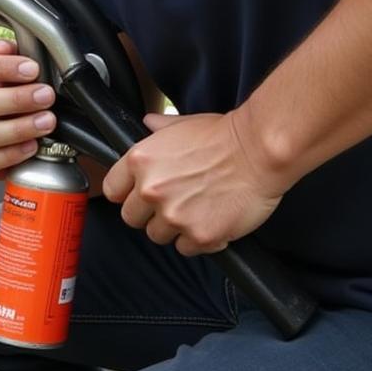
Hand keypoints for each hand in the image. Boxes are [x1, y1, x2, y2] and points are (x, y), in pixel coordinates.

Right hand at [0, 38, 55, 180]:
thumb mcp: (4, 69)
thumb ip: (7, 55)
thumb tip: (5, 47)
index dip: (5, 67)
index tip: (32, 69)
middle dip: (18, 100)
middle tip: (45, 96)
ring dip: (20, 128)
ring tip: (46, 121)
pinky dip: (12, 154)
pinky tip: (31, 145)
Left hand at [101, 112, 284, 255]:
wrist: (259, 152)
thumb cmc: (224, 135)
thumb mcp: (183, 124)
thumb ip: (160, 129)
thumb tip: (147, 122)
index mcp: (140, 161)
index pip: (112, 190)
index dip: (126, 193)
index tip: (137, 195)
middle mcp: (150, 190)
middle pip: (131, 218)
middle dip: (149, 213)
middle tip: (173, 202)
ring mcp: (173, 216)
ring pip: (158, 236)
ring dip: (173, 227)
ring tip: (196, 208)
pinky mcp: (199, 236)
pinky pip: (186, 248)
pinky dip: (197, 240)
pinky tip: (211, 220)